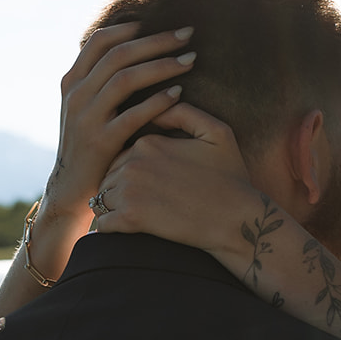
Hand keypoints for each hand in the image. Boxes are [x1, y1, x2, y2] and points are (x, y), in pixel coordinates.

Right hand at [38, 22, 196, 236]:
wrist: (72, 189)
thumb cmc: (89, 144)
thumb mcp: (85, 107)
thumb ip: (100, 81)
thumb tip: (132, 50)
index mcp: (72, 81)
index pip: (100, 41)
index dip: (131, 28)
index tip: (160, 22)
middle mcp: (76, 95)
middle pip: (119, 54)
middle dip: (157, 40)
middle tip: (188, 33)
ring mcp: (86, 118)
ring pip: (125, 78)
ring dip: (162, 65)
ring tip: (190, 60)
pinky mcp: (101, 142)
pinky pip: (133, 114)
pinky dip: (157, 101)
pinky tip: (178, 93)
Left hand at [92, 100, 259, 254]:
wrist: (238, 221)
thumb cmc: (231, 179)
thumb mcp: (217, 133)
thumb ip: (184, 114)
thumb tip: (157, 108)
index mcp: (148, 143)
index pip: (120, 154)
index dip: (129, 170)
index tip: (143, 185)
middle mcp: (134, 163)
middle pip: (108, 176)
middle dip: (116, 188)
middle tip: (136, 204)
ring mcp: (130, 191)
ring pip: (102, 199)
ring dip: (111, 209)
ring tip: (132, 218)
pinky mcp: (131, 219)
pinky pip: (104, 223)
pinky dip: (110, 227)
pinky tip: (127, 231)